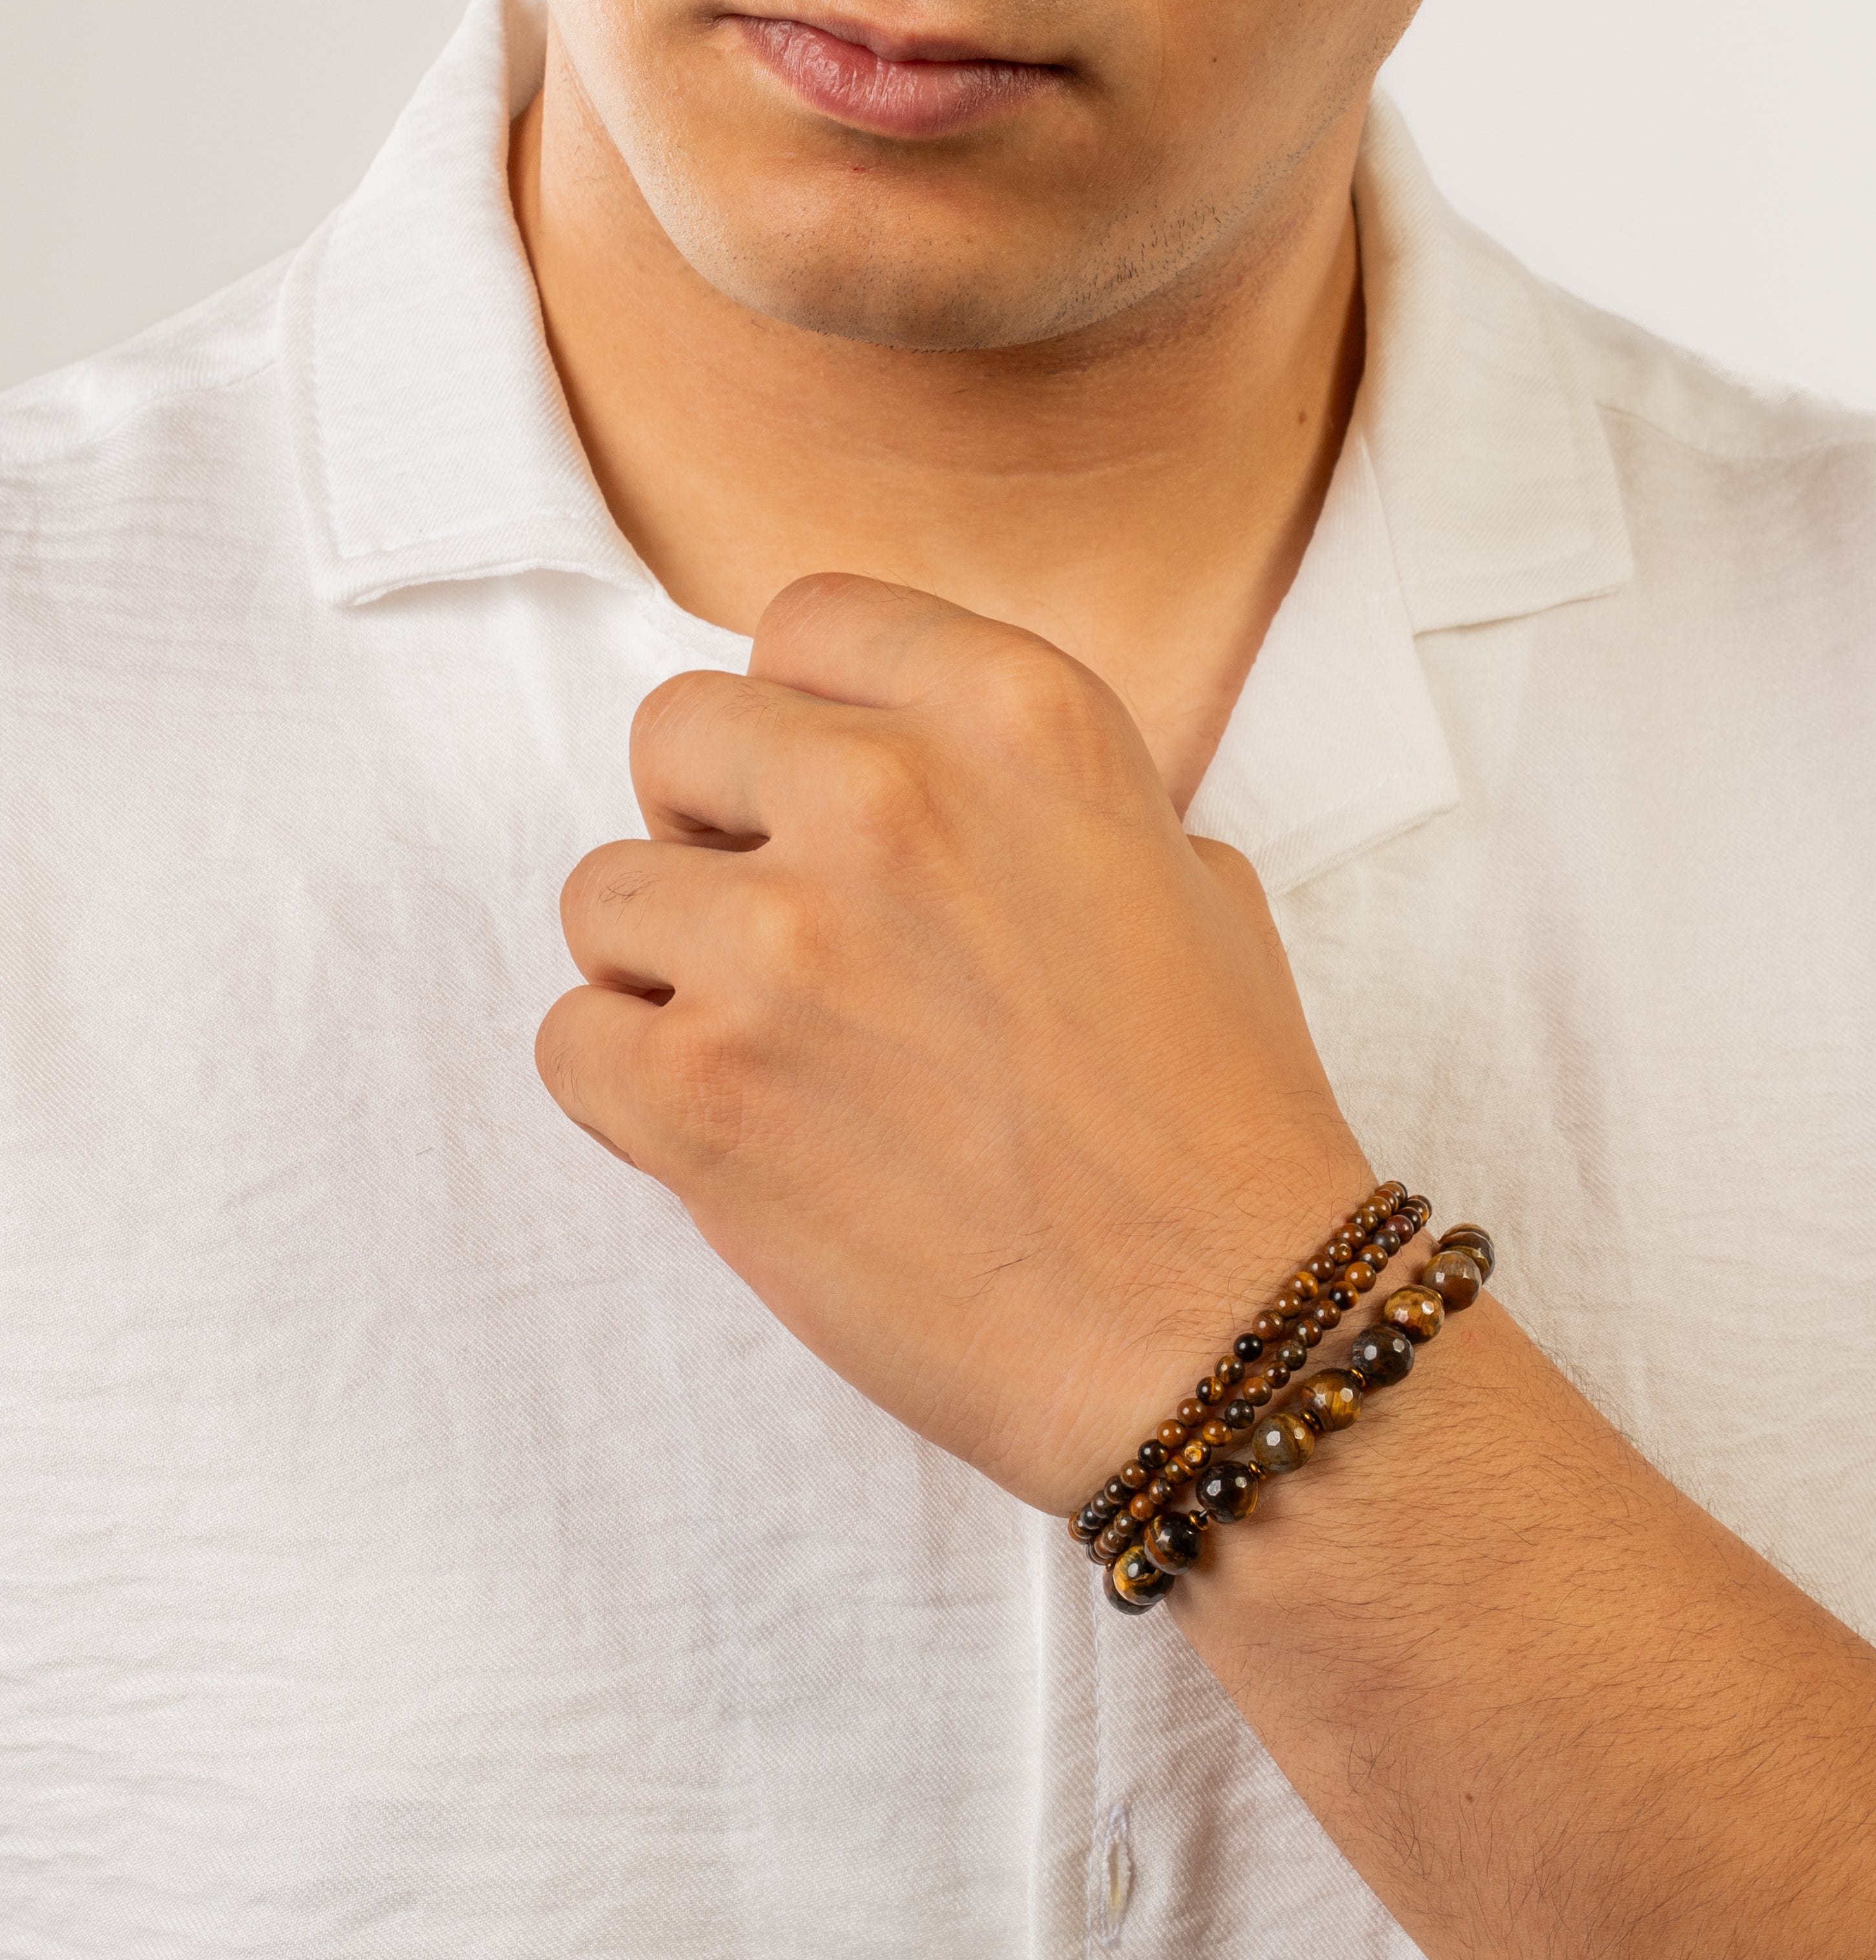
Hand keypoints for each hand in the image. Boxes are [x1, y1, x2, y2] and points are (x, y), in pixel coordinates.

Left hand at [537, 574, 1369, 1509]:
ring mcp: (780, 944)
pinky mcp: (700, 1094)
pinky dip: (627, 1095)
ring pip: (602, 897)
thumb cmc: (1222, 1130)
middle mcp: (890, 796)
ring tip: (777, 1068)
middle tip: (789, 947)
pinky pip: (569, 1041)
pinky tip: (735, 1144)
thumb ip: (1039, 802)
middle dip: (714, 835)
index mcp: (1019, 716)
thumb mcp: (1190, 884)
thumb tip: (943, 791)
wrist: (1220, 1336)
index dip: (795, 721)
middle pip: (677, 736)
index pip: (806, 623)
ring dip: (666, 975)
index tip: (817, 805)